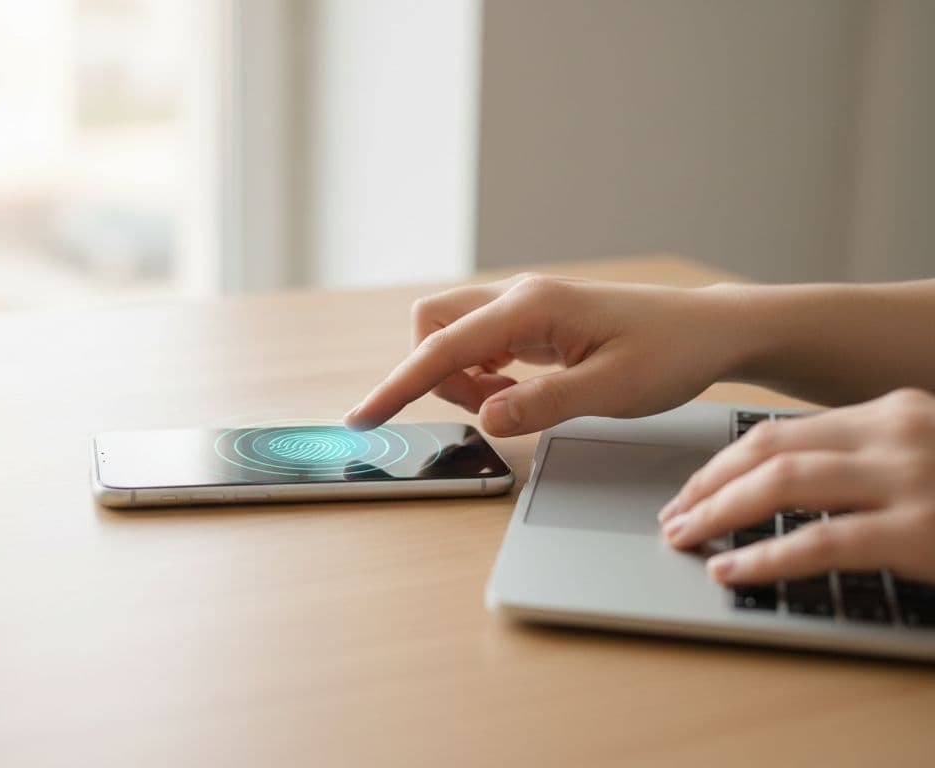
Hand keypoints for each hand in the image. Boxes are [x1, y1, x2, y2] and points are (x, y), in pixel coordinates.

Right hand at [344, 274, 743, 435]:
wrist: (709, 331)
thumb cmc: (670, 353)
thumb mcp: (612, 389)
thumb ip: (544, 404)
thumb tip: (485, 417)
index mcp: (531, 306)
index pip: (443, 347)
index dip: (399, 385)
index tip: (364, 416)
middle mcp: (518, 297)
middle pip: (432, 325)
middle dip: (434, 373)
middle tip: (483, 410)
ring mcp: (523, 308)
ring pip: (454, 336)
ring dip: (462, 379)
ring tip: (515, 405)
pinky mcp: (531, 322)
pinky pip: (481, 346)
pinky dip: (483, 376)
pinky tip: (521, 394)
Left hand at [659, 388, 934, 584]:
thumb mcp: (923, 458)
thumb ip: (864, 464)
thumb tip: (784, 490)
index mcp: (888, 414)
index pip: (779, 433)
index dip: (722, 465)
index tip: (689, 493)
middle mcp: (893, 434)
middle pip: (769, 451)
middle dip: (708, 486)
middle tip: (671, 517)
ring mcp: (907, 478)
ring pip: (782, 483)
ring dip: (718, 512)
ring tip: (684, 537)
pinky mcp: (920, 531)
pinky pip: (821, 542)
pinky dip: (766, 557)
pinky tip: (730, 570)